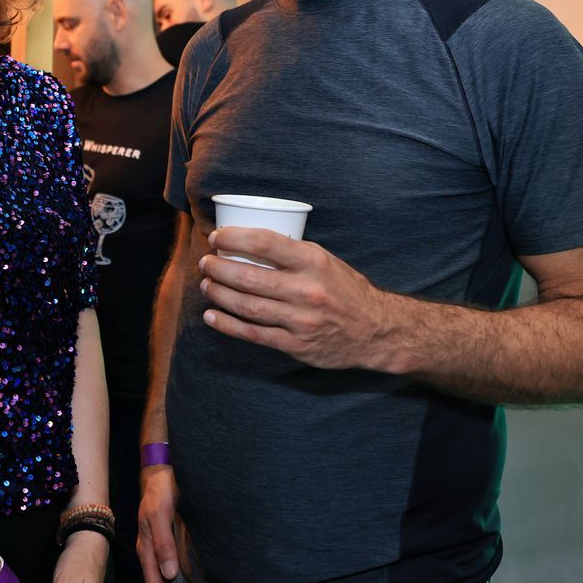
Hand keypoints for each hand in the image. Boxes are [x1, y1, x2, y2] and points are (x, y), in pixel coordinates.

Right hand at [136, 465, 179, 582]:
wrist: (161, 471)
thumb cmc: (160, 493)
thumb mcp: (161, 516)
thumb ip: (164, 544)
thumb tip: (169, 574)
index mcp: (147, 546)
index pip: (152, 580)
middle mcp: (150, 547)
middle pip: (156, 578)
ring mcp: (157, 541)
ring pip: (162, 569)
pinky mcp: (165, 534)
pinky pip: (168, 557)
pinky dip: (173, 570)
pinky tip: (182, 576)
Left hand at [198, 227, 393, 370]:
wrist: (377, 330)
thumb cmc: (346, 290)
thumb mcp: (326, 261)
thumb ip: (293, 254)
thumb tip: (250, 243)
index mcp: (313, 262)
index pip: (265, 244)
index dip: (234, 238)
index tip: (217, 237)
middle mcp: (306, 290)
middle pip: (249, 277)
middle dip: (219, 269)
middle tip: (205, 263)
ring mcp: (300, 320)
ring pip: (247, 306)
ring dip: (219, 294)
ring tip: (205, 284)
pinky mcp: (295, 344)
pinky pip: (254, 334)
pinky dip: (228, 325)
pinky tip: (212, 315)